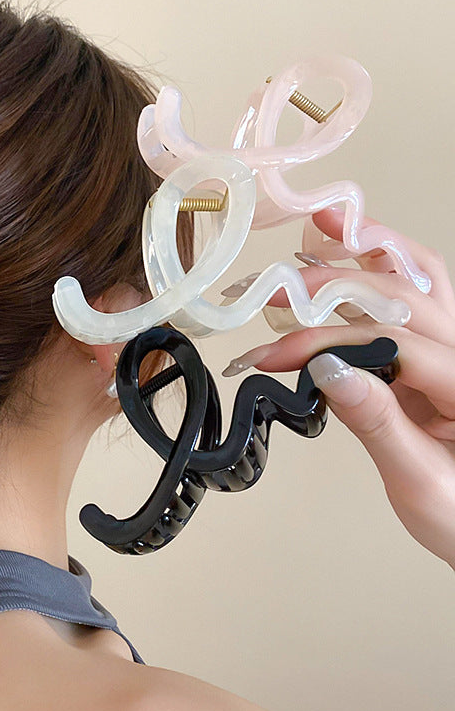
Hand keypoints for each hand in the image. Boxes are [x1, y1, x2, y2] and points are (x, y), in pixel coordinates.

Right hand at [225, 208, 454, 569]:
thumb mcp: (421, 483)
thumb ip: (377, 423)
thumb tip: (329, 370)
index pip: (389, 343)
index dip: (325, 342)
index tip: (274, 355)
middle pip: (401, 296)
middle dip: (330, 287)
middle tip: (272, 290)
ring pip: (420, 278)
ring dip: (367, 250)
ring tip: (321, 227)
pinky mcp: (440, 353)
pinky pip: (418, 294)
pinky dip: (384, 266)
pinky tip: (352, 250)